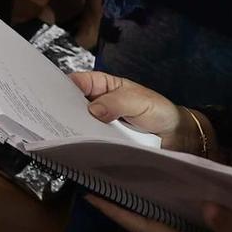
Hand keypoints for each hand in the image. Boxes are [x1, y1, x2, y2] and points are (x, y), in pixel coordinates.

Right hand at [69, 70, 190, 149]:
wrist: (176, 136)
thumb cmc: (159, 111)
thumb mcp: (137, 101)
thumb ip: (116, 102)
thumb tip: (93, 109)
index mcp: (102, 85)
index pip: (77, 83)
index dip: (64, 89)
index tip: (55, 99)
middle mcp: (98, 103)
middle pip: (74, 105)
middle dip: (67, 112)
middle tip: (60, 120)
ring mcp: (100, 122)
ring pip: (81, 124)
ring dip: (76, 130)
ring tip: (69, 136)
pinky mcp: (105, 140)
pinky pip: (91, 140)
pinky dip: (87, 144)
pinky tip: (83, 148)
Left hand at [87, 198, 231, 231]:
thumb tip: (209, 206)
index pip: (148, 230)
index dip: (118, 213)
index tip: (91, 194)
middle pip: (149, 231)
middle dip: (126, 211)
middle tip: (103, 181)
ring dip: (146, 215)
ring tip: (129, 185)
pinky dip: (168, 220)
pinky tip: (172, 201)